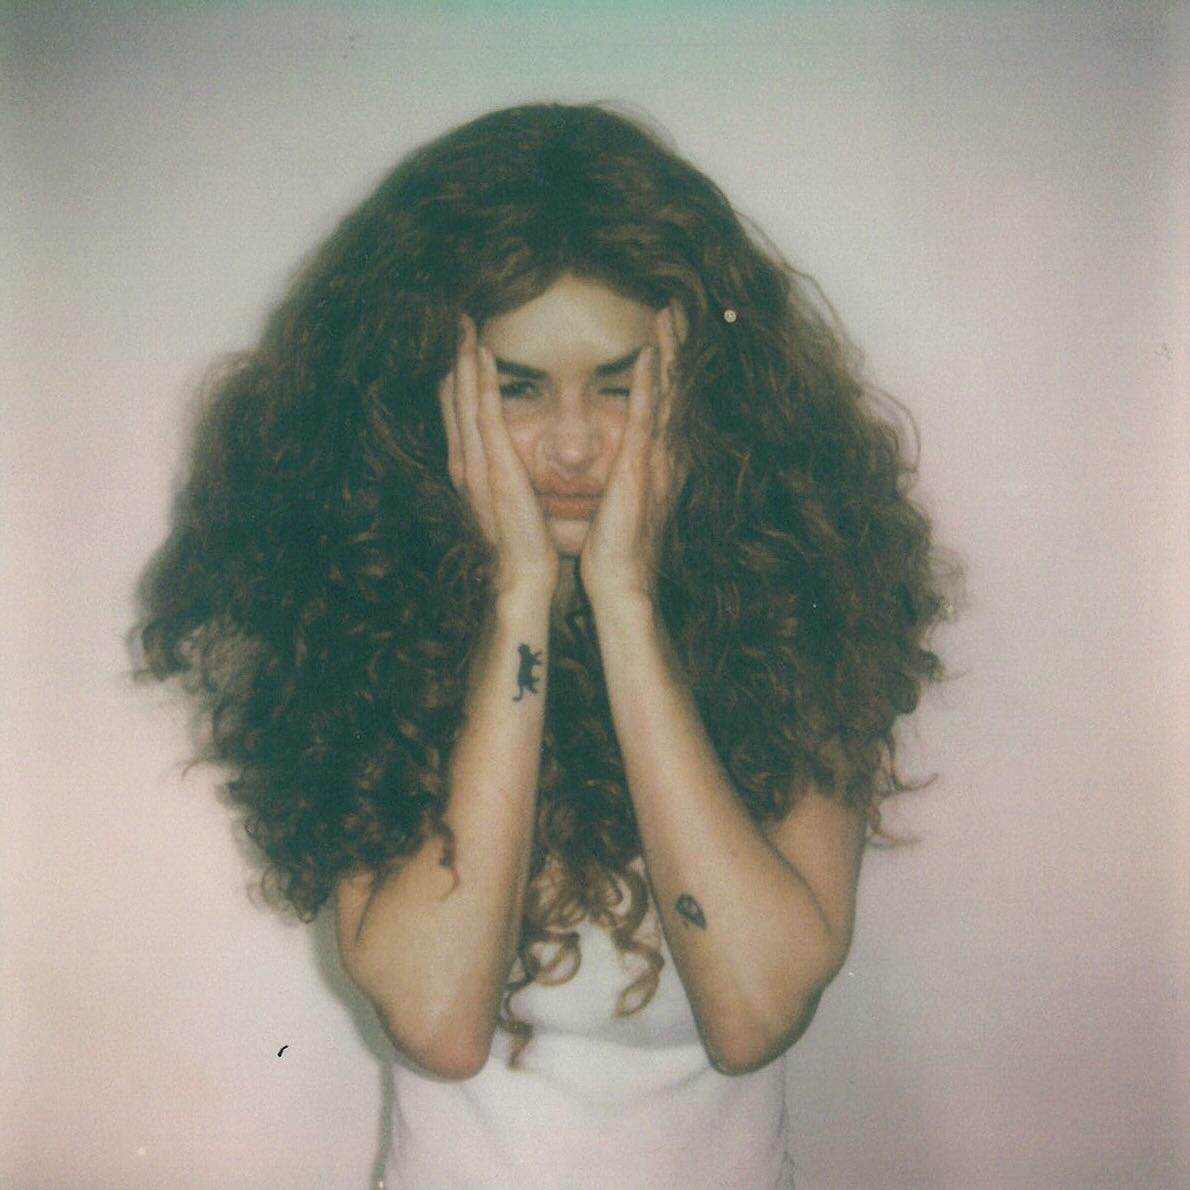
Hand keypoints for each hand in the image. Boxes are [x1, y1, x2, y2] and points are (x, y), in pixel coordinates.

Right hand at [439, 317, 558, 596]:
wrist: (524, 575)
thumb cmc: (524, 543)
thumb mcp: (510, 501)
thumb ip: (505, 476)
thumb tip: (511, 458)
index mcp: (469, 470)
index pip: (457, 413)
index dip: (457, 378)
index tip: (464, 345)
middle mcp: (464, 463)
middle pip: (452, 399)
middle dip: (455, 359)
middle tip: (458, 320)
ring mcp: (475, 465)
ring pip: (462, 400)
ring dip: (463, 359)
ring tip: (465, 324)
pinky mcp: (493, 469)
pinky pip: (484, 416)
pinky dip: (480, 384)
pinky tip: (482, 355)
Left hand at [580, 306, 681, 606]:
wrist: (621, 582)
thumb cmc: (616, 547)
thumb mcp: (624, 501)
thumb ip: (630, 475)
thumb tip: (625, 459)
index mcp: (660, 462)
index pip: (669, 403)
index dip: (671, 365)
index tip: (667, 330)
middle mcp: (667, 457)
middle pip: (678, 389)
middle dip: (678, 347)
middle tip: (678, 306)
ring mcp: (658, 462)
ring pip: (670, 395)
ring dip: (670, 352)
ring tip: (670, 314)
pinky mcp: (641, 471)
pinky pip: (647, 418)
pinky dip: (651, 384)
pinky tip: (650, 355)